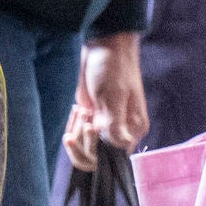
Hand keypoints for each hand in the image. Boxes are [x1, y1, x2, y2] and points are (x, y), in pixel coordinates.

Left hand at [72, 33, 147, 170]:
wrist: (102, 47)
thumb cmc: (114, 69)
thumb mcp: (115, 96)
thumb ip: (115, 125)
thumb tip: (121, 149)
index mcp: (133, 130)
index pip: (114, 157)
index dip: (97, 150)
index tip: (89, 128)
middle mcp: (120, 132)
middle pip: (97, 157)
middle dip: (84, 143)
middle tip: (83, 119)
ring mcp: (103, 126)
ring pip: (84, 147)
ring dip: (77, 131)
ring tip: (80, 110)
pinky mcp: (91, 118)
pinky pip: (78, 134)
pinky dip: (73, 125)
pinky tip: (77, 108)